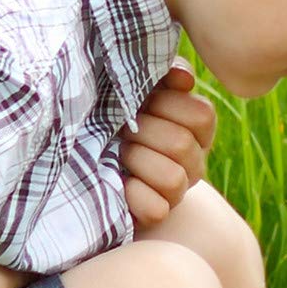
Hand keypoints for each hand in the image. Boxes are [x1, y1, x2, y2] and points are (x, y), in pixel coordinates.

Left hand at [122, 63, 215, 226]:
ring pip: (173, 178)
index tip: (141, 100)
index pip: (201, 115)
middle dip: (143, 131)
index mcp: (195, 129)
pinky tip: (118, 182)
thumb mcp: (137, 89)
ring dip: (137, 160)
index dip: (168, 104)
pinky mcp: (157, 213)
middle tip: (122, 127)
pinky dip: (132, 193)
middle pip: (182, 145)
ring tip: (117, 153)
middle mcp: (194, 161)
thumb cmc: (114, 115)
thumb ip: (161, 74)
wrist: (85, 162)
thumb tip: (182, 78)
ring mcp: (179, 190)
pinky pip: (156, 207)